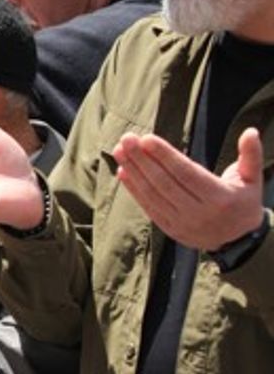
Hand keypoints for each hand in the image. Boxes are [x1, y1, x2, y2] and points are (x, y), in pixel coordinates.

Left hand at [112, 127, 265, 250]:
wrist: (238, 242)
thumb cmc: (243, 203)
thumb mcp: (252, 180)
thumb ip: (250, 155)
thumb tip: (250, 131)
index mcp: (219, 198)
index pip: (186, 173)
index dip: (165, 155)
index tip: (147, 138)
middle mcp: (199, 213)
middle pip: (164, 182)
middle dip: (143, 159)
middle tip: (127, 138)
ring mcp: (182, 223)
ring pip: (152, 194)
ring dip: (133, 171)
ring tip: (120, 151)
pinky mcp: (170, 230)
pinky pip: (148, 207)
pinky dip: (134, 189)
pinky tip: (123, 172)